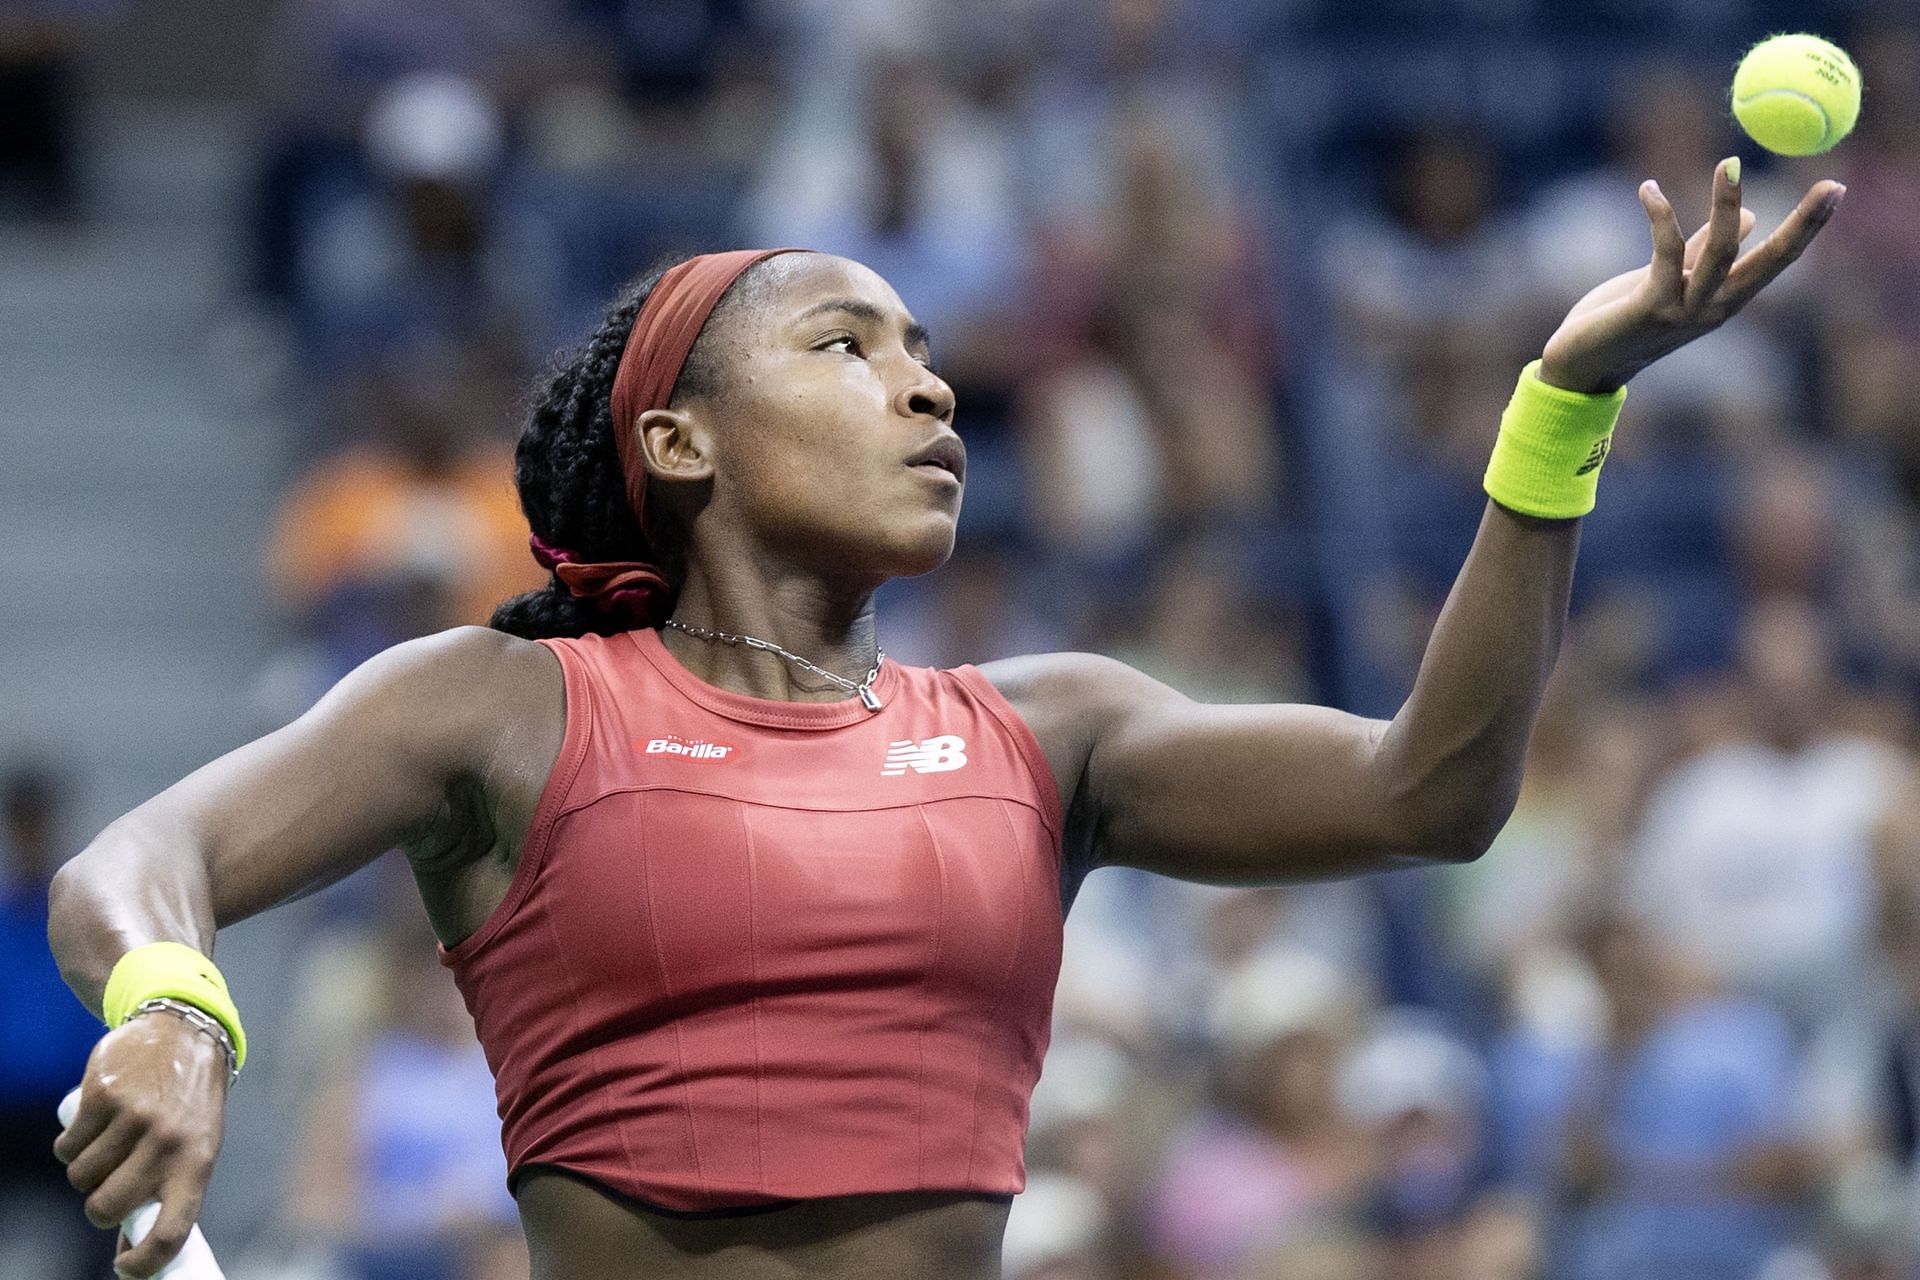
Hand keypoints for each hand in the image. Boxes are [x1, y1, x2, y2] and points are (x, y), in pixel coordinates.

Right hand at [53, 1013, 228, 1277]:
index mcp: (197, 1162)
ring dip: (84, 1172)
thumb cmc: (189, 1103)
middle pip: (106, 1209)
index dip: (145, 1262)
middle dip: (99, 1207)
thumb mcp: (196, 1146)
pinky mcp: (102, 1096)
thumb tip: (125, 1254)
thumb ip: (168, 1194)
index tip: (126, 1270)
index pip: (170, 1231)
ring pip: (81, 1178)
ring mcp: (133, 1118)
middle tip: (109, 1187)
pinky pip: (67, 1147)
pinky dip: (71, 1146)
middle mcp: (166, 1142)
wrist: (184, 1033)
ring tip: (107, 1148)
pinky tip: (93, 1127)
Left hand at [1537, 159, 1844, 393]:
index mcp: (1726, 299)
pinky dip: (1661, 215)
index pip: (1778, 260)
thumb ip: (1702, 251)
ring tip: (1728, 164)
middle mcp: (1715, 308)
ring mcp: (1686, 311)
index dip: (1807, 226)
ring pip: (1721, 252)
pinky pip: (1665, 252)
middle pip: (1770, 261)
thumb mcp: (1669, 279)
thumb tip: (1749, 219)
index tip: (1836, 188)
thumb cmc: (1623, 319)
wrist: (1582, 364)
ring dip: (1726, 204)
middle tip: (1831, 183)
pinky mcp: (1651, 308)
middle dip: (1803, 224)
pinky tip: (1648, 189)